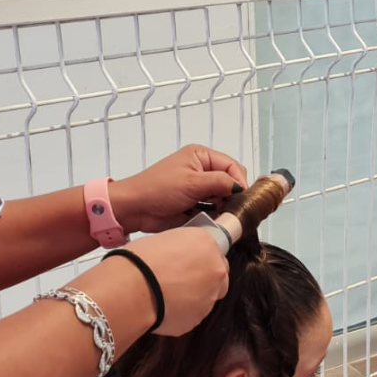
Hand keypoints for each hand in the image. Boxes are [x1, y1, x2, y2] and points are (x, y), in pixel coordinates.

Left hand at [109, 145, 248, 233]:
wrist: (134, 209)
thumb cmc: (160, 189)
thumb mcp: (192, 182)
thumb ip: (220, 182)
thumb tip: (240, 188)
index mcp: (201, 156)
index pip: (231, 165)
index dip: (239, 181)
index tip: (241, 198)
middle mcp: (202, 170)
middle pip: (229, 182)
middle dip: (231, 195)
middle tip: (227, 207)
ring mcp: (199, 189)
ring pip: (223, 198)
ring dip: (222, 207)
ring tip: (217, 214)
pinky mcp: (195, 206)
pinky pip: (213, 210)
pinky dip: (214, 215)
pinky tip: (211, 220)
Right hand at [120, 227, 228, 335]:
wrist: (132, 288)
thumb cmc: (141, 260)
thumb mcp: (165, 239)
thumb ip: (183, 249)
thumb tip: (181, 256)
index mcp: (207, 245)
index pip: (216, 254)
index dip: (202, 261)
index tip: (191, 264)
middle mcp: (215, 271)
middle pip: (218, 279)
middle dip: (204, 281)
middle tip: (180, 281)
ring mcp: (208, 299)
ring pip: (206, 300)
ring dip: (192, 298)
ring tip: (166, 296)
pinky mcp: (195, 320)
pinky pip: (191, 316)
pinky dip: (180, 313)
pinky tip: (162, 307)